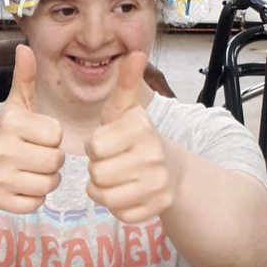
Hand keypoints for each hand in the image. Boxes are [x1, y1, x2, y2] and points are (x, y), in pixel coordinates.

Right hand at [0, 45, 63, 213]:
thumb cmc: (6, 135)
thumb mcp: (16, 106)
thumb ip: (24, 78)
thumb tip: (24, 47)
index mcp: (10, 123)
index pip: (56, 134)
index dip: (51, 137)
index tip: (36, 136)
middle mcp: (1, 149)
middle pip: (56, 161)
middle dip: (51, 160)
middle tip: (34, 155)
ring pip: (49, 184)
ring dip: (46, 180)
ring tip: (30, 170)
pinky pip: (36, 203)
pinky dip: (34, 198)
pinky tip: (22, 186)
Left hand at [86, 52, 178, 223]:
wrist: (172, 169)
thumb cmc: (135, 138)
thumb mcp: (126, 111)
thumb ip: (125, 84)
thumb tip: (135, 52)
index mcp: (141, 128)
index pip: (94, 146)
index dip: (95, 147)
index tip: (107, 143)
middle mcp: (154, 156)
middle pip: (97, 174)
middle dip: (97, 169)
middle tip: (112, 162)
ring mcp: (158, 184)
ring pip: (104, 196)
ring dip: (102, 189)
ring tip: (115, 177)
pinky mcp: (158, 206)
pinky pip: (119, 213)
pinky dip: (117, 206)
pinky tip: (127, 192)